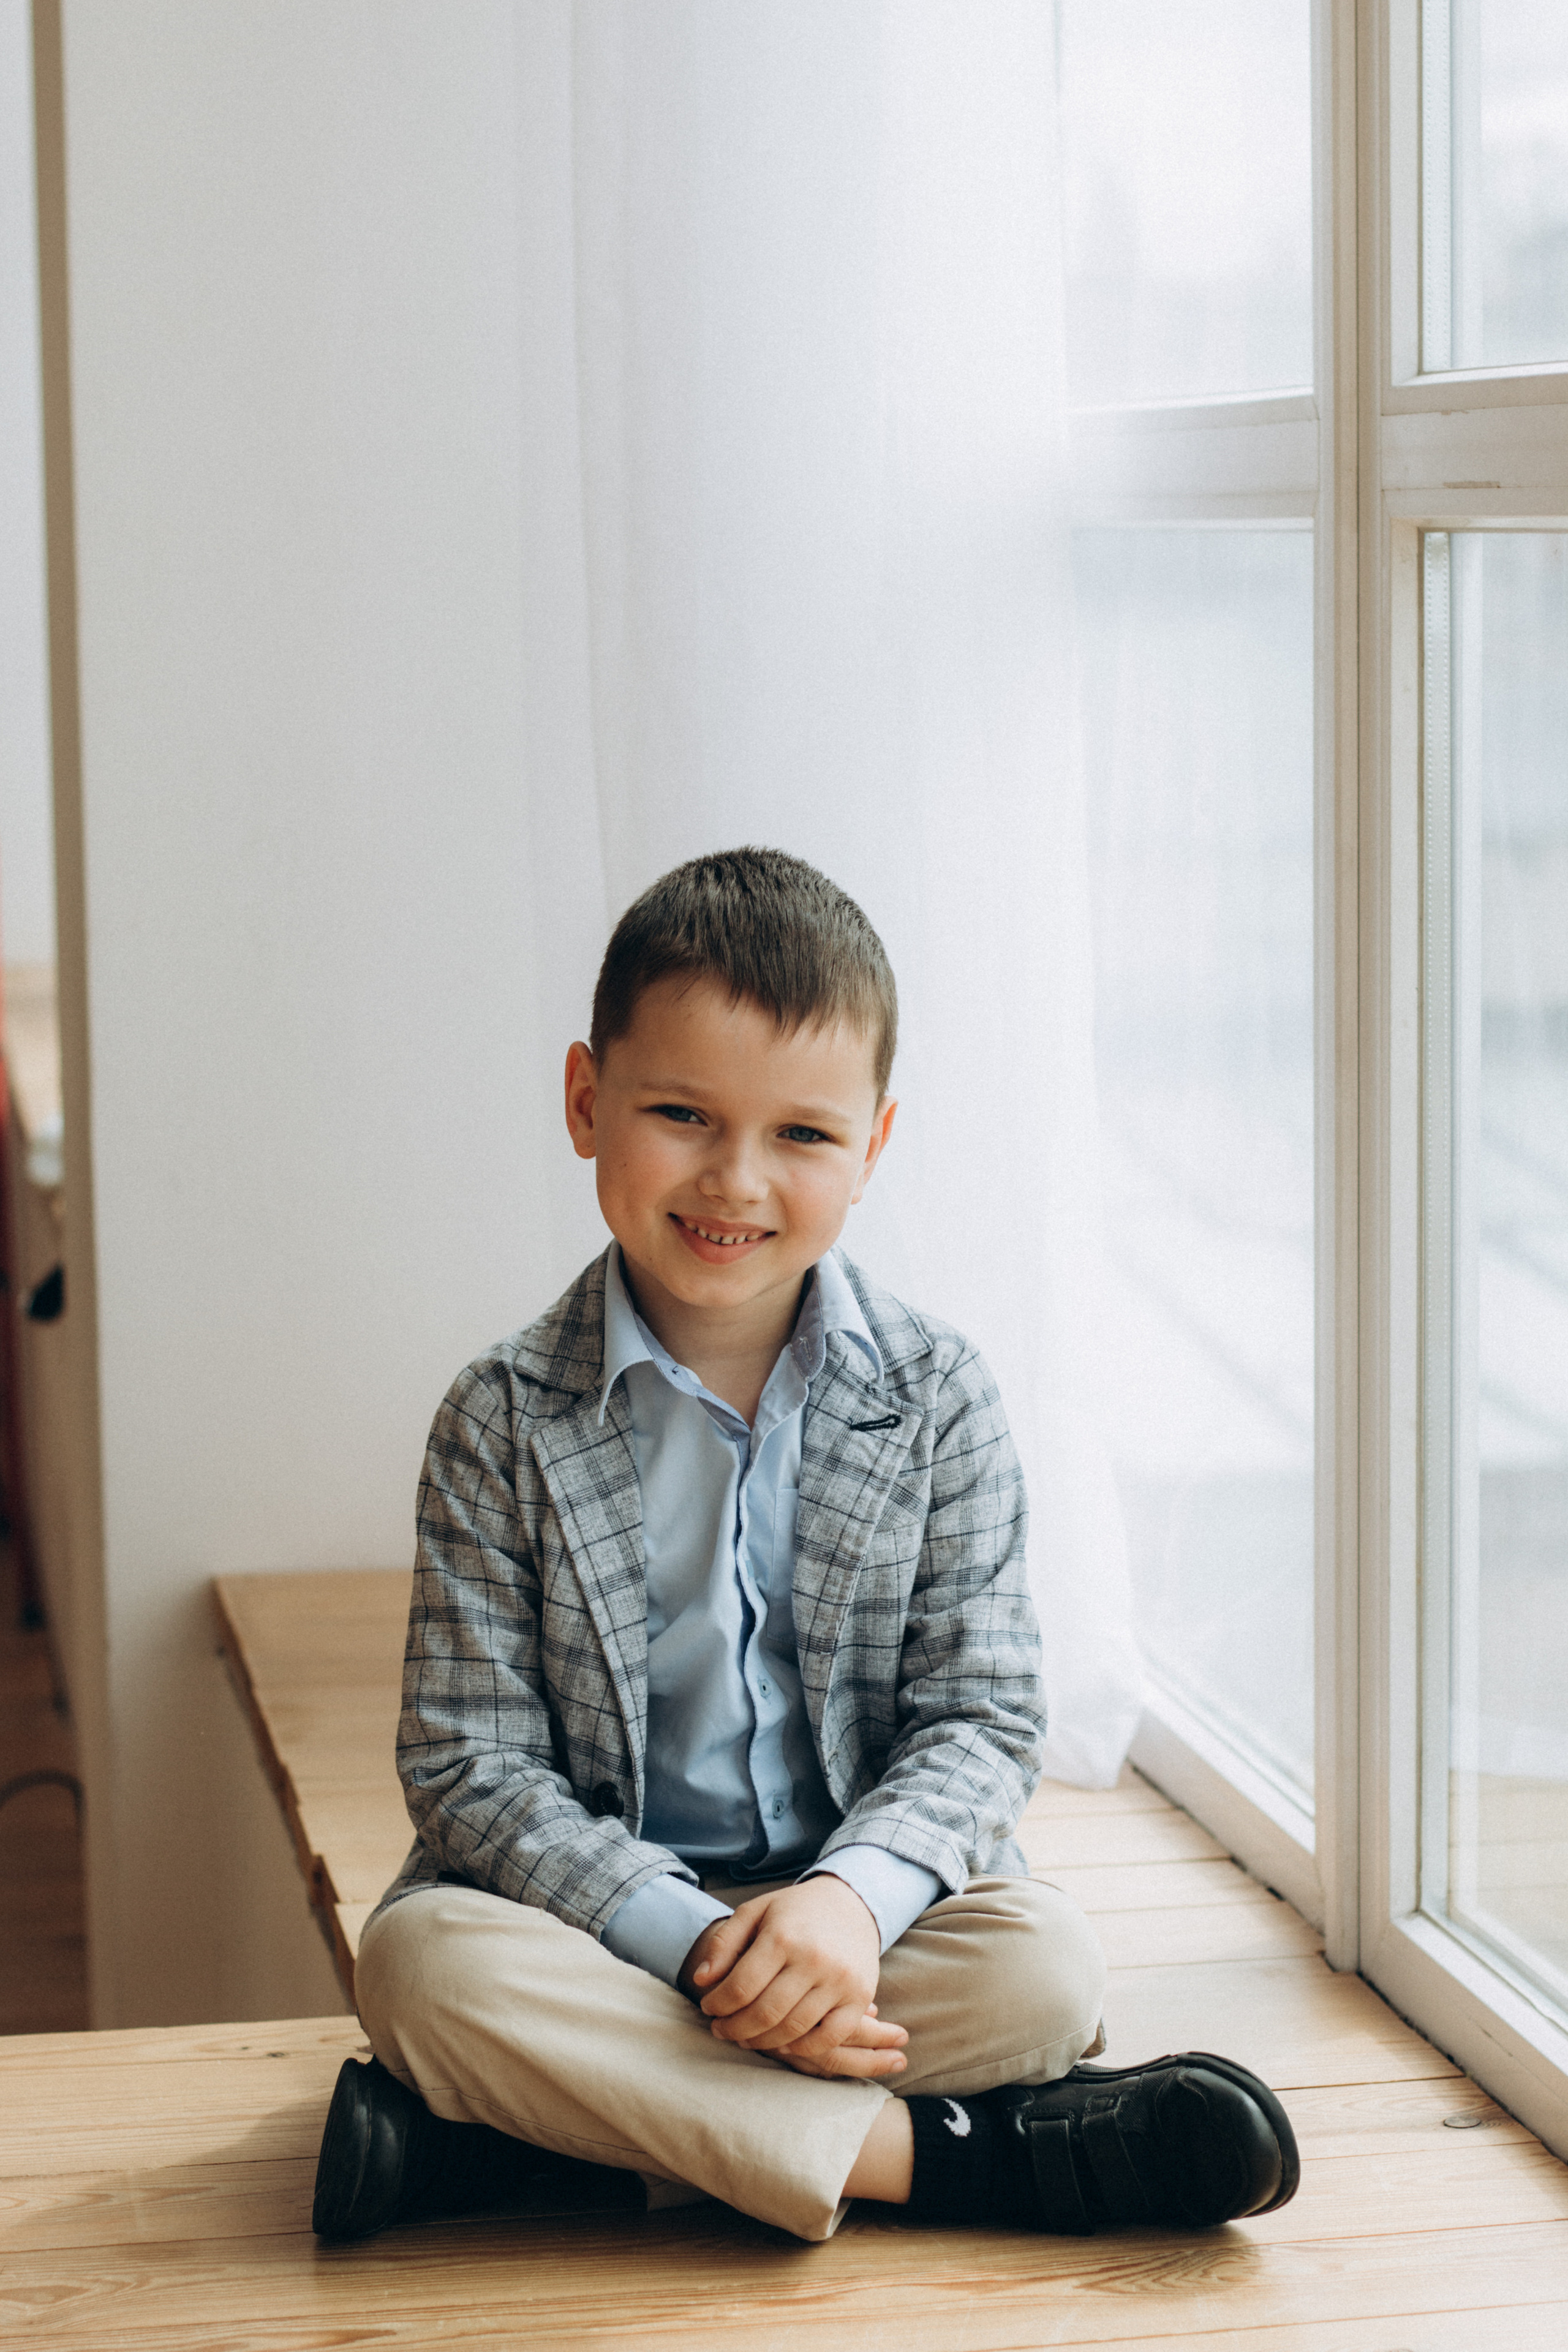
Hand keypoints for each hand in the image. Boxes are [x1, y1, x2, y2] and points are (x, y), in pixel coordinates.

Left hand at [676, 1876, 906, 2079]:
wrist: (853, 1903)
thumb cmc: (796, 1911)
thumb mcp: (755, 1911)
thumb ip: (724, 1943)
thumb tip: (701, 1980)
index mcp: (783, 1936)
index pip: (741, 1986)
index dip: (718, 2004)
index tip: (708, 2008)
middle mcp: (814, 1959)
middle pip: (765, 2013)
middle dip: (734, 2029)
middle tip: (720, 2030)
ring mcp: (840, 1981)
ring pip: (793, 2030)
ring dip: (762, 2042)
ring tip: (745, 2038)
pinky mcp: (860, 1997)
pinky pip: (829, 2038)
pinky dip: (802, 2049)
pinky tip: (782, 2043)